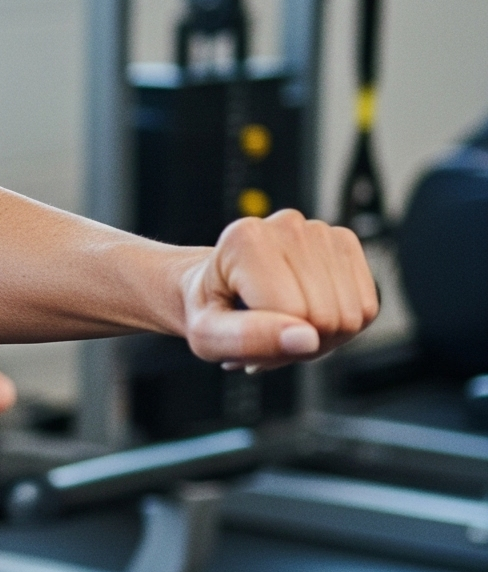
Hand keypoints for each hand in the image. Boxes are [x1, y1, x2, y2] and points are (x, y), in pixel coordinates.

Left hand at [180, 209, 378, 368]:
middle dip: (298, 343)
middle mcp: (287, 226)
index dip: (275, 345)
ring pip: (351, 317)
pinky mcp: (346, 244)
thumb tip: (306, 339)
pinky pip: (366, 308)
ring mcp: (322, 231)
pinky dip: (339, 324)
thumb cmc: (210, 309)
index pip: (294, 316)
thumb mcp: (206, 335)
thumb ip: (247, 339)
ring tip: (281, 324)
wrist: (217, 285)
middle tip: (264, 334)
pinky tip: (305, 315)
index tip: (245, 338)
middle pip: (328, 318)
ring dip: (319, 337)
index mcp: (246, 240)